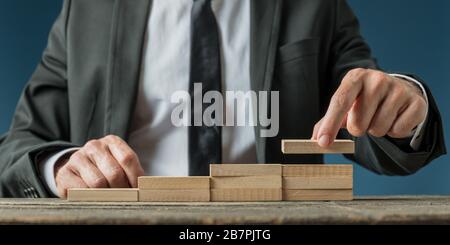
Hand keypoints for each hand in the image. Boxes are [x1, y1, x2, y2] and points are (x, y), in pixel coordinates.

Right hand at [55, 135, 143, 197]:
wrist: (76, 170)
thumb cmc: (104, 169)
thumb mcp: (118, 164)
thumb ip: (130, 172)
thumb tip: (145, 188)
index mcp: (112, 141)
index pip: (128, 159)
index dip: (135, 178)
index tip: (139, 191)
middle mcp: (94, 146)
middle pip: (114, 172)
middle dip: (122, 190)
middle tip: (124, 199)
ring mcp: (78, 158)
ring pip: (98, 183)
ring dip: (107, 195)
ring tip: (110, 199)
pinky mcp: (65, 173)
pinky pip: (81, 190)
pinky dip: (90, 198)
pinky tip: (93, 198)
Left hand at [312, 68, 426, 146]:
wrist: (399, 90)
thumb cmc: (364, 100)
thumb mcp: (345, 104)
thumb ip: (327, 121)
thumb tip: (315, 139)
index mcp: (355, 77)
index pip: (339, 102)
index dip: (330, 124)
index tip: (323, 142)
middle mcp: (377, 79)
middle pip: (358, 124)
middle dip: (358, 129)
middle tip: (365, 118)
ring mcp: (398, 89)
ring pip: (378, 130)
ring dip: (376, 130)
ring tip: (380, 116)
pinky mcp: (416, 102)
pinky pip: (397, 131)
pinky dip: (394, 132)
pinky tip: (395, 118)